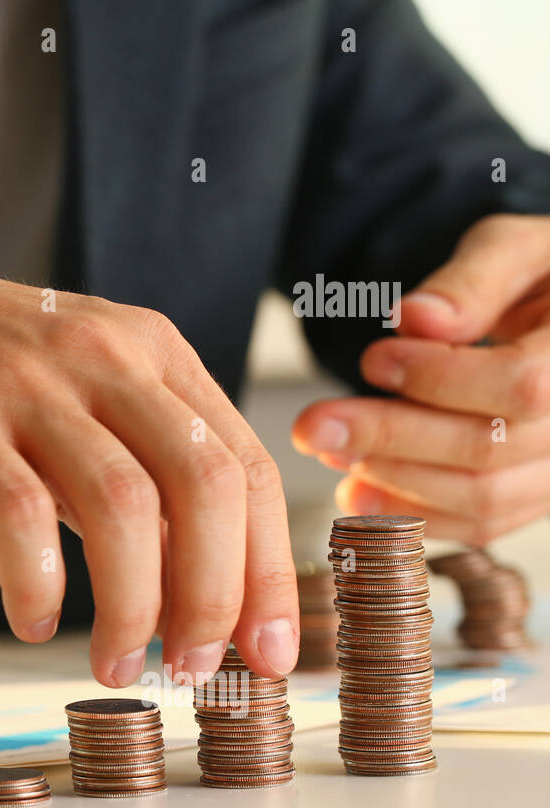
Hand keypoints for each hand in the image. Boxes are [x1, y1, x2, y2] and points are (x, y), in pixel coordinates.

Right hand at [0, 237, 298, 685]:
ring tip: (118, 664)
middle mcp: (101, 356)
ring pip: (121, 506)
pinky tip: (34, 620)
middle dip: (214, 596)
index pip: (245, 464)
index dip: (268, 569)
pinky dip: (36, 583)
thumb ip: (136, 470)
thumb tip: (197, 589)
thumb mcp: (76, 394)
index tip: (268, 648)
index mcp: (150, 351)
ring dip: (133, 606)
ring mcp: (25, 381)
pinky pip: (17, 513)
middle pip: (202, 483)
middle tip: (194, 667)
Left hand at [293, 214, 549, 542]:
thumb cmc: (542, 277)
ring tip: (329, 453)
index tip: (373, 359)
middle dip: (389, 437)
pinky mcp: (537, 495)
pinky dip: (414, 517)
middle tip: (312, 425)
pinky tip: (357, 494)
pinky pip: (481, 525)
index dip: (438, 379)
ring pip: (482, 500)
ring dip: (392, 483)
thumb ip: (471, 280)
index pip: (523, 386)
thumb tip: (414, 319)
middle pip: (489, 450)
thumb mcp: (515, 250)